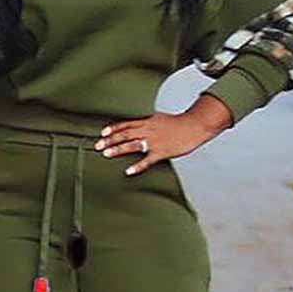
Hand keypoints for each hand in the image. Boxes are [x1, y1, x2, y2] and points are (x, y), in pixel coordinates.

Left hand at [94, 96, 233, 174]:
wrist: (195, 125)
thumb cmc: (179, 124)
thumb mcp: (161, 119)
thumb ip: (148, 124)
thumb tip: (138, 127)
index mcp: (148, 121)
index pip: (127, 123)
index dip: (114, 128)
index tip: (102, 132)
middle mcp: (149, 130)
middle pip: (125, 133)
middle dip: (110, 139)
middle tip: (97, 145)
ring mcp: (155, 141)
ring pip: (132, 145)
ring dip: (118, 149)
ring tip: (106, 154)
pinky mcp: (162, 152)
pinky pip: (147, 160)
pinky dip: (138, 166)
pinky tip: (128, 171)